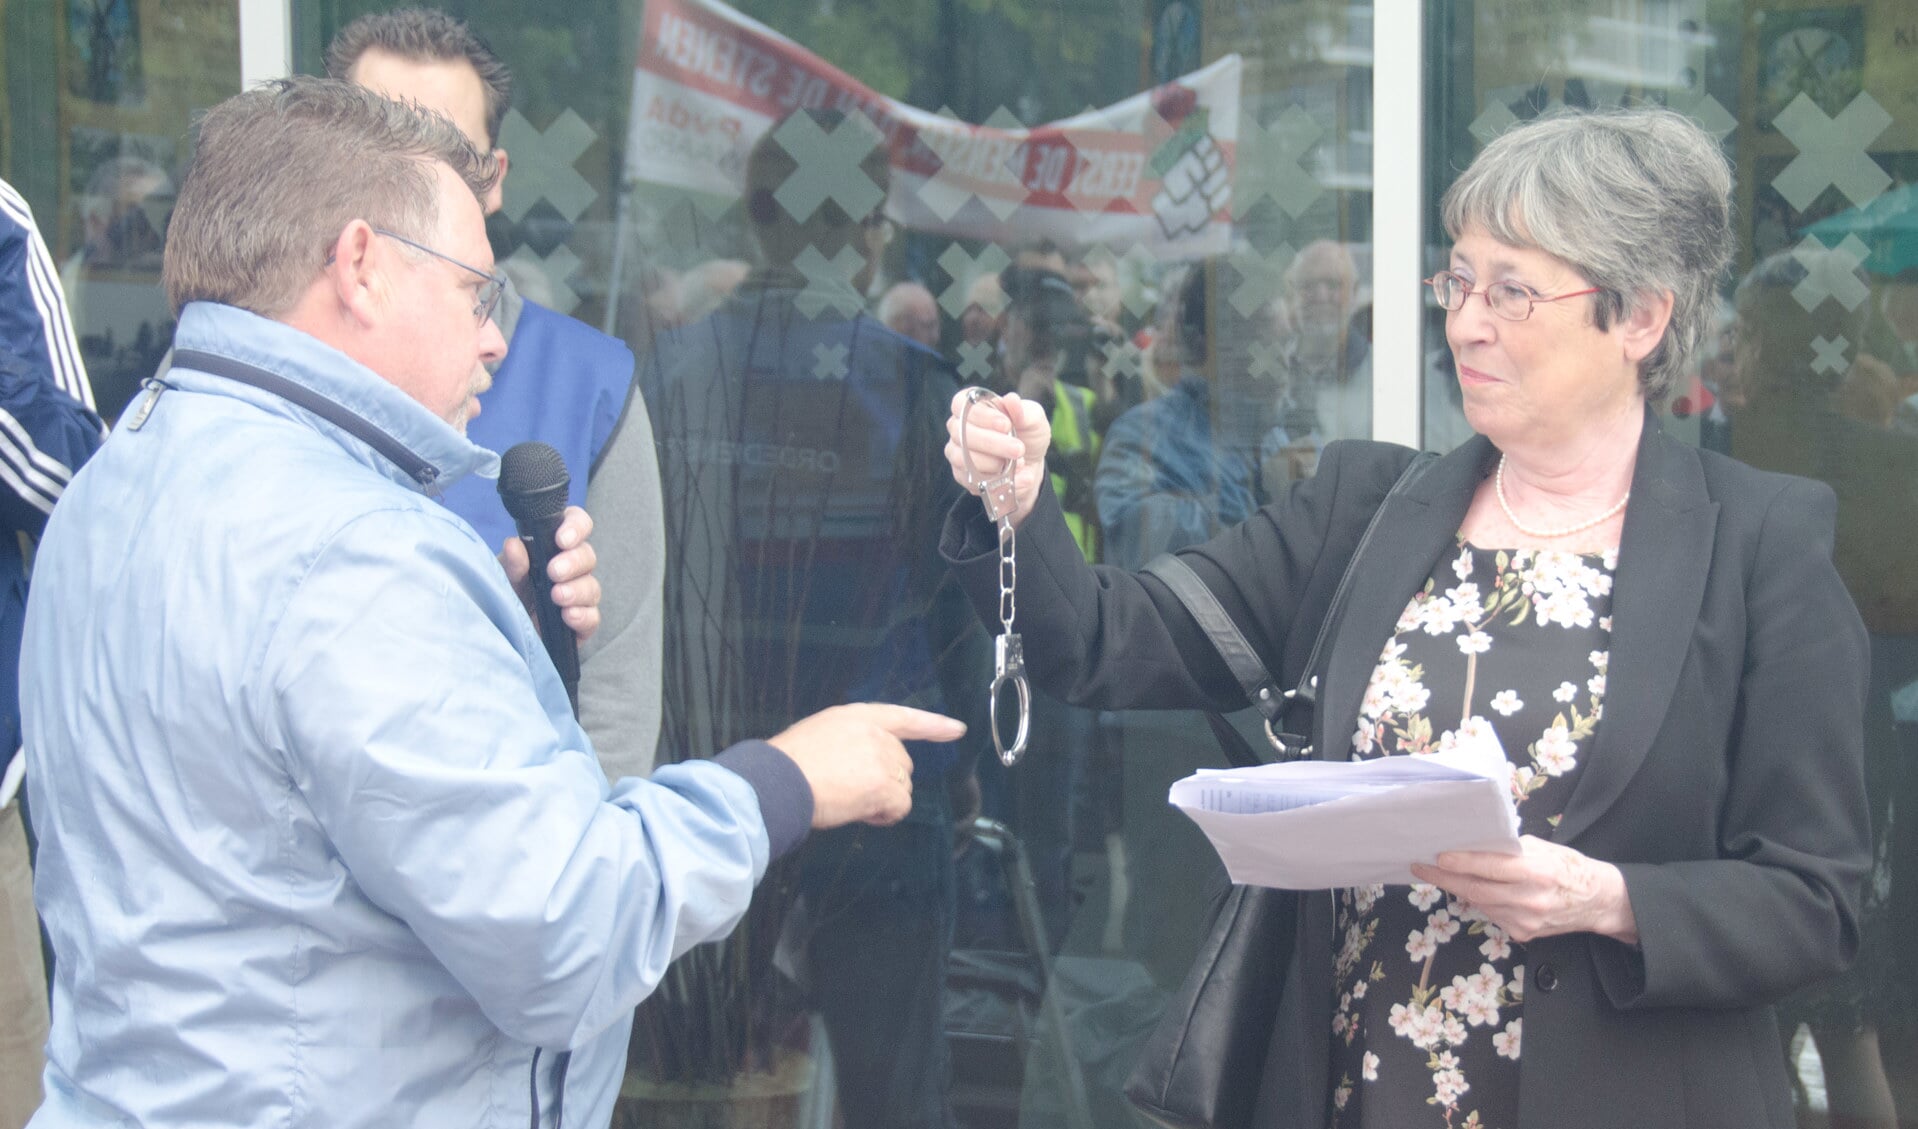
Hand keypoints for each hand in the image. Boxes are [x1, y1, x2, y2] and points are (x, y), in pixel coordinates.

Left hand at [499, 505, 600, 642]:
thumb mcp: (501, 577)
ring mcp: (578, 596)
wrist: (501, 633)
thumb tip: (514, 544)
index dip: (575, 527)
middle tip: (554, 572)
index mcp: (553, 547)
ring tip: (557, 596)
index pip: (576, 525)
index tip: (562, 539)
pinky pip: (593, 617)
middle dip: (573, 562)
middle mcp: (571, 569)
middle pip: (587, 556)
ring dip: (576, 590)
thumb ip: (511, 563)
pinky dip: (583, 616)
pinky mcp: (581, 623)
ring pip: (592, 587)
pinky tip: (568, 616)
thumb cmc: (504, 596)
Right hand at [768, 703, 965, 828]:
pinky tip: (861, 813)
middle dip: (886, 782)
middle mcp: (876, 734)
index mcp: (858, 716)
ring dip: (882, 800)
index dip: (933, 725)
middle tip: (852, 792)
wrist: (779, 780)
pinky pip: (900, 807)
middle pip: (903, 763)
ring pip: (902, 788)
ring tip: (849, 802)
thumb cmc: (788, 764)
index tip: (957, 730)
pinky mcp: (885, 785)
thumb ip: (850, 742)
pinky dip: (885, 815)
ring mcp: (883, 759)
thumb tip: (860, 769)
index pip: (904, 717)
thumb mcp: (821, 734)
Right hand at [944, 389, 1051, 529]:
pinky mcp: (962, 476)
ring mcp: (957, 453)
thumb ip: (1023, 410)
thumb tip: (1011, 399)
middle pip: (961, 433)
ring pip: (963, 458)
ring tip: (1019, 463)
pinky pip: (972, 480)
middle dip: (992, 442)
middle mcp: (958, 428)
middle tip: (1018, 448)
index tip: (1006, 424)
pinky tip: (1017, 477)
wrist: (1031, 465)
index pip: (961, 404)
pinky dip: (998, 481)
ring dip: (994, 463)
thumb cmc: (1027, 435)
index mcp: (971, 406)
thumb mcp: (1033, 420)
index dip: (982, 415)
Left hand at [1409, 835, 1637, 944]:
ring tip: (1441, 874)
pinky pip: (1491, 915)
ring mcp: (1525, 921)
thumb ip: (1510, 849)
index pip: (1491, 868)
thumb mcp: (1542, 849)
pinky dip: (1480, 902)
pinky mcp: (1523, 935)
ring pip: (1480, 904)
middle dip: (1445, 878)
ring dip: (1459, 889)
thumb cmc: (1568, 867)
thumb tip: (1475, 845)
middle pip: (1477, 890)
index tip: (1438, 856)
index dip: (1462, 863)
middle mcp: (1530, 900)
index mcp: (1537, 872)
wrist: (1596, 901)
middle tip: (1421, 867)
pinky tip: (1474, 890)